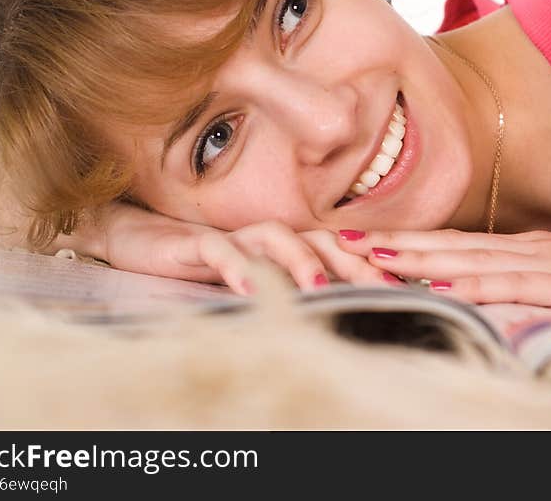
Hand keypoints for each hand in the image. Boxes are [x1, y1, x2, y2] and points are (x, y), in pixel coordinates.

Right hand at [90, 203, 388, 294]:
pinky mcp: (197, 242)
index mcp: (287, 246)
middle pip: (319, 239)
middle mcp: (268, 237)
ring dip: (301, 262)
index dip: (370, 265)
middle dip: (352, 262)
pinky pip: (220, 251)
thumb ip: (291, 292)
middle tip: (382, 286)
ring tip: (320, 289)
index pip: (338, 250)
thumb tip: (338, 314)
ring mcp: (235, 237)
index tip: (407, 286)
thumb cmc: (207, 266)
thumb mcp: (255, 284)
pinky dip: (237, 267)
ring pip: (276, 238)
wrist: (143, 241)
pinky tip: (249, 289)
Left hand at [338, 228, 550, 332]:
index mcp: (526, 251)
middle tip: (346, 239)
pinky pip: (516, 285)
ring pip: (473, 259)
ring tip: (376, 255)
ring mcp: (548, 264)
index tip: (366, 241)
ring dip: (422, 258)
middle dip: (398, 243)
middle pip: (452, 246)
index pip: (457, 245)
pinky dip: (477, 285)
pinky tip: (445, 286)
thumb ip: (526, 287)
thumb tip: (482, 296)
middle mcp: (528, 251)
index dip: (410, 242)